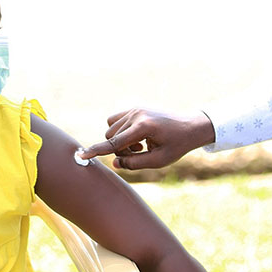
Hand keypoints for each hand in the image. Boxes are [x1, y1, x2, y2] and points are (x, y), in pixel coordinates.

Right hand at [78, 109, 214, 169]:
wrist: (190, 126)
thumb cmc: (177, 145)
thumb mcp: (159, 160)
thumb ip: (135, 163)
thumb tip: (115, 162)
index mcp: (143, 127)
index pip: (114, 143)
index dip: (97, 151)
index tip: (81, 155)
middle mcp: (136, 114)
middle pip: (111, 137)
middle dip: (120, 149)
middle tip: (140, 152)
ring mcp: (134, 109)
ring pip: (111, 129)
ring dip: (120, 141)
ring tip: (141, 144)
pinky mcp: (134, 108)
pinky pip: (115, 121)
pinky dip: (121, 131)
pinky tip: (137, 136)